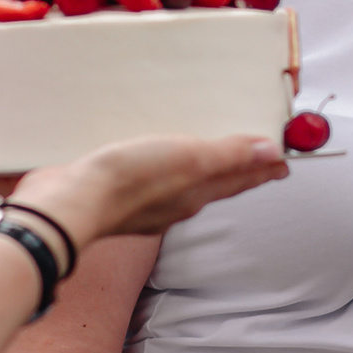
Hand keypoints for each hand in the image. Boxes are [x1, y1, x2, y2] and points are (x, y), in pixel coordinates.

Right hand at [11, 135, 287, 247]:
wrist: (69, 204)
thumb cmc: (128, 183)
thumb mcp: (188, 160)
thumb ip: (228, 156)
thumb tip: (272, 154)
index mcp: (196, 193)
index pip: (240, 180)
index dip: (262, 168)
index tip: (283, 160)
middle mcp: (174, 200)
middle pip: (215, 181)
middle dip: (236, 167)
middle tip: (255, 153)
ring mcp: (145, 198)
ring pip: (182, 178)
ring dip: (199, 164)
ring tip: (209, 148)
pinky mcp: (116, 189)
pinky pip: (149, 173)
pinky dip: (161, 161)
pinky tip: (153, 154)